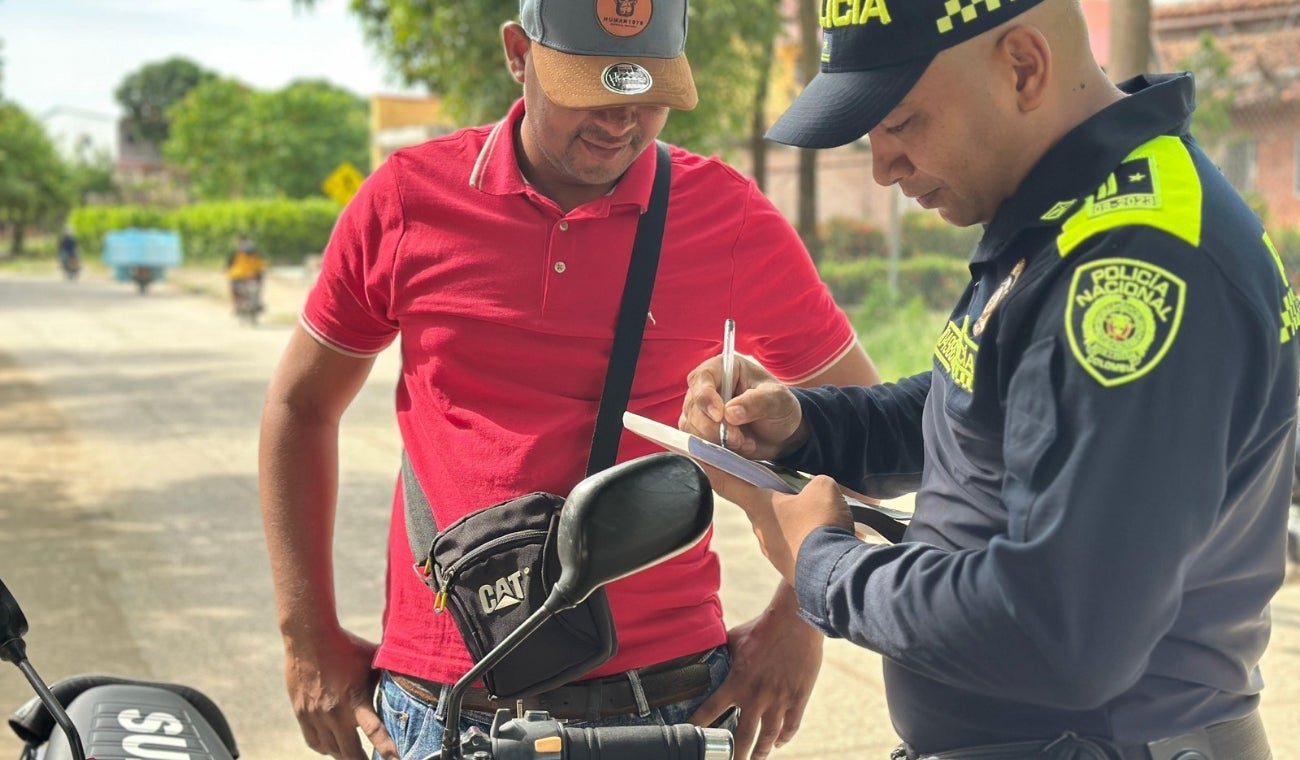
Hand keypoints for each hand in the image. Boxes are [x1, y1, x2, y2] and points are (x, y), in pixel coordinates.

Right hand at [282, 628, 396, 759]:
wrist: (309, 637)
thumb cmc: (346, 645)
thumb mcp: (372, 659)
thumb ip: (387, 674)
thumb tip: (409, 676)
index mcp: (355, 698)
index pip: (374, 730)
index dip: (386, 747)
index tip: (396, 759)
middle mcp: (334, 711)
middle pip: (350, 751)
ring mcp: (316, 715)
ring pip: (331, 749)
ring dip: (344, 755)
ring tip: (355, 755)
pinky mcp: (302, 713)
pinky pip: (314, 741)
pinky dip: (325, 747)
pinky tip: (333, 747)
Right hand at [680, 354, 807, 460]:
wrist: (782, 432)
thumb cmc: (779, 406)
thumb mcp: (777, 399)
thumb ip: (756, 402)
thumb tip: (729, 413)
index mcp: (723, 368)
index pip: (701, 378)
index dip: (705, 397)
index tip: (720, 416)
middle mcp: (707, 387)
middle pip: (693, 406)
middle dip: (714, 427)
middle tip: (738, 438)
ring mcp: (701, 410)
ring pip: (692, 426)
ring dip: (715, 440)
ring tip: (743, 442)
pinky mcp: (701, 430)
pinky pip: (696, 442)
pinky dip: (715, 449)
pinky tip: (737, 448)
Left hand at [689, 590, 822, 759]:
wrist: (796, 621)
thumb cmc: (762, 627)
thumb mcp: (734, 638)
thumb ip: (722, 653)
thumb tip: (708, 655)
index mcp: (737, 681)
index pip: (710, 710)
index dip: (699, 724)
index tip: (692, 734)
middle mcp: (756, 696)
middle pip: (742, 737)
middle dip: (734, 755)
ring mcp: (778, 700)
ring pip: (767, 738)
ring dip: (760, 752)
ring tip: (755, 759)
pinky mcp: (797, 698)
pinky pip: (790, 726)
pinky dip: (784, 738)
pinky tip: (778, 743)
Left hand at [712, 474, 853, 582]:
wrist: (833, 573)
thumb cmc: (820, 524)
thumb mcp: (822, 488)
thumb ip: (812, 483)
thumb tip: (814, 493)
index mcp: (759, 505)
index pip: (728, 483)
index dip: (712, 470)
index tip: (696, 460)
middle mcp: (760, 530)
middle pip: (762, 505)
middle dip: (779, 498)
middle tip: (803, 493)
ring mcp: (774, 552)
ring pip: (782, 527)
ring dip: (797, 521)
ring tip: (824, 519)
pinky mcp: (790, 568)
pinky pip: (797, 546)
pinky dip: (809, 540)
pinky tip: (827, 538)